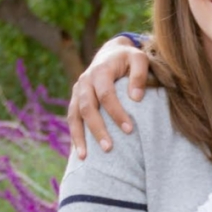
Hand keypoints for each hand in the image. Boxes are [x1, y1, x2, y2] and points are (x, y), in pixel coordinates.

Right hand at [67, 36, 150, 158]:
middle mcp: (85, 81)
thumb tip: (136, 98)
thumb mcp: (139, 59)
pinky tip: (80, 153)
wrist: (111, 53)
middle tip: (108, 148)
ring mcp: (78, 91)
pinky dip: (74, 136)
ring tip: (85, 157)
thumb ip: (139, 75)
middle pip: (87, 107)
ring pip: (74, 115)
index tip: (129, 130)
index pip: (106, 94)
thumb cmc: (129, 59)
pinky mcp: (76, 100)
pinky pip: (72, 119)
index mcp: (100, 71)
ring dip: (79, 136)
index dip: (116, 112)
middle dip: (97, 129)